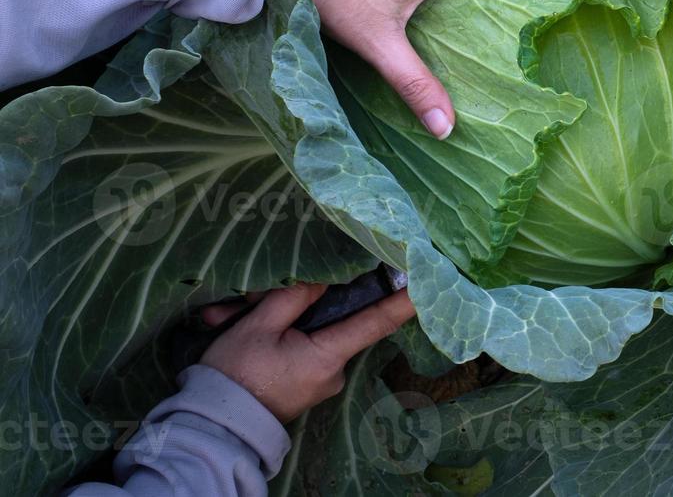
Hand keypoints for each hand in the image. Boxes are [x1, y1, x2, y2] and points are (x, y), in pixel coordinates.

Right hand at [199, 283, 415, 423]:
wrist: (210, 427)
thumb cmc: (234, 376)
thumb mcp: (257, 328)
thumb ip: (292, 298)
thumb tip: (322, 281)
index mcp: (328, 356)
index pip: (376, 323)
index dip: (401, 302)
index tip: (426, 283)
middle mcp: (332, 371)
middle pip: (326, 320)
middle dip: (289, 303)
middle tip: (245, 301)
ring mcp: (319, 380)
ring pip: (305, 333)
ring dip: (268, 320)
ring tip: (222, 318)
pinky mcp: (303, 384)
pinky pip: (295, 349)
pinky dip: (268, 337)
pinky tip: (229, 327)